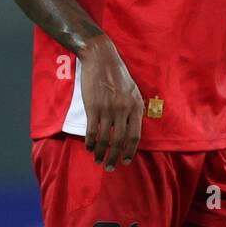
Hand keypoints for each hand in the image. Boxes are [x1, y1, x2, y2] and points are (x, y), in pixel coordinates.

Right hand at [79, 35, 143, 171]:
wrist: (101, 58)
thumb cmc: (117, 74)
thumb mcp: (132, 90)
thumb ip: (133, 108)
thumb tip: (132, 129)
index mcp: (136, 106)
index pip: (135, 136)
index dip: (130, 151)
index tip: (125, 162)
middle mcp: (124, 109)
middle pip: (120, 141)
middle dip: (115, 157)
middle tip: (110, 167)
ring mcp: (108, 109)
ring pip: (105, 138)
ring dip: (101, 153)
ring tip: (98, 161)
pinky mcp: (93, 107)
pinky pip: (92, 131)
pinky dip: (91, 142)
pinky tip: (89, 148)